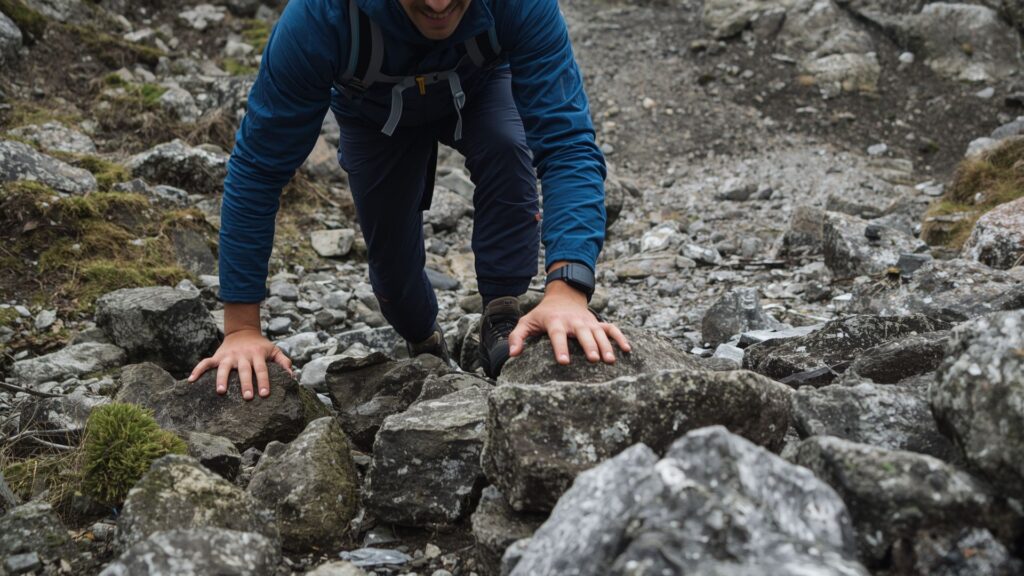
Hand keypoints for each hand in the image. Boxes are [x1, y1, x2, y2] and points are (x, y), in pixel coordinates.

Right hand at [188, 328, 292, 399]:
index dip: (264, 381)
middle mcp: (242, 355)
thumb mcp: (274, 350)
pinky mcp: (217, 356)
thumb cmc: (261, 345)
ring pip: (224, 367)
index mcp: (257, 354)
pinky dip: (197, 370)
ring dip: (221, 379)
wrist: (243, 331)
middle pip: (244, 370)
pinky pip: (205, 362)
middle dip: (246, 383)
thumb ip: (284, 362)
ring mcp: (228, 356)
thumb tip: (293, 377)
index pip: (262, 369)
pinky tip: (191, 380)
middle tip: (247, 397)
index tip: (265, 394)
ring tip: (220, 391)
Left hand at [508, 280, 630, 364]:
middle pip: (582, 334)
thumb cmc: (542, 314)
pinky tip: (627, 350)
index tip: (564, 361)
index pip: (558, 335)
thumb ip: (517, 337)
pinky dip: (620, 337)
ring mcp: (588, 322)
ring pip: (599, 333)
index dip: (561, 348)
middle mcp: (573, 322)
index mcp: (555, 322)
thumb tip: (513, 354)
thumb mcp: (527, 322)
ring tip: (610, 360)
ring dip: (606, 346)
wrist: (563, 296)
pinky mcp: (598, 323)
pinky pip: (612, 329)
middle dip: (589, 346)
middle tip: (594, 360)